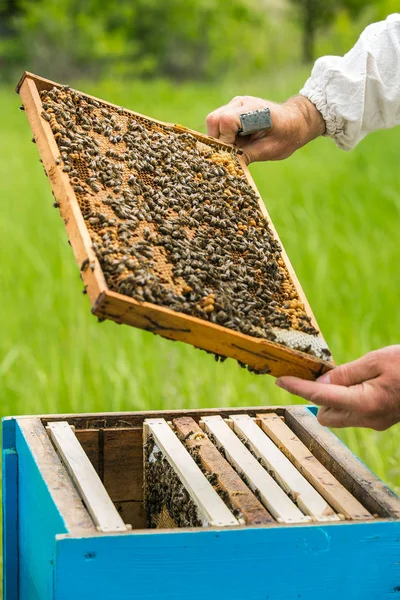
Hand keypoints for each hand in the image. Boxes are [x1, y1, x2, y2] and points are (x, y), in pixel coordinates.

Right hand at [206, 95, 324, 164]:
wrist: (296, 121)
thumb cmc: (287, 135)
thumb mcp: (269, 150)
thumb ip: (248, 155)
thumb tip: (229, 165)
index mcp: (252, 110)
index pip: (224, 121)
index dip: (224, 140)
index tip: (234, 152)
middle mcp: (240, 103)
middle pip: (213, 120)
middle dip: (218, 140)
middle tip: (233, 152)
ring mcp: (235, 105)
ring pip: (213, 122)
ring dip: (221, 138)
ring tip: (237, 147)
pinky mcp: (233, 110)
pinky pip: (219, 124)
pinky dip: (224, 136)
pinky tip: (238, 143)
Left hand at [275, 346, 399, 429]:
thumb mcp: (377, 361)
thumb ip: (346, 374)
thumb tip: (320, 384)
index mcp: (364, 403)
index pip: (320, 397)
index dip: (298, 387)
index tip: (280, 380)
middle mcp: (367, 419)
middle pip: (325, 415)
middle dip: (318, 398)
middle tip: (328, 375)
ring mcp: (375, 423)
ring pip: (339, 416)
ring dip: (334, 399)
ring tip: (351, 376)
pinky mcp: (382, 421)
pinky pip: (355, 413)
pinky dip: (349, 400)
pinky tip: (363, 383)